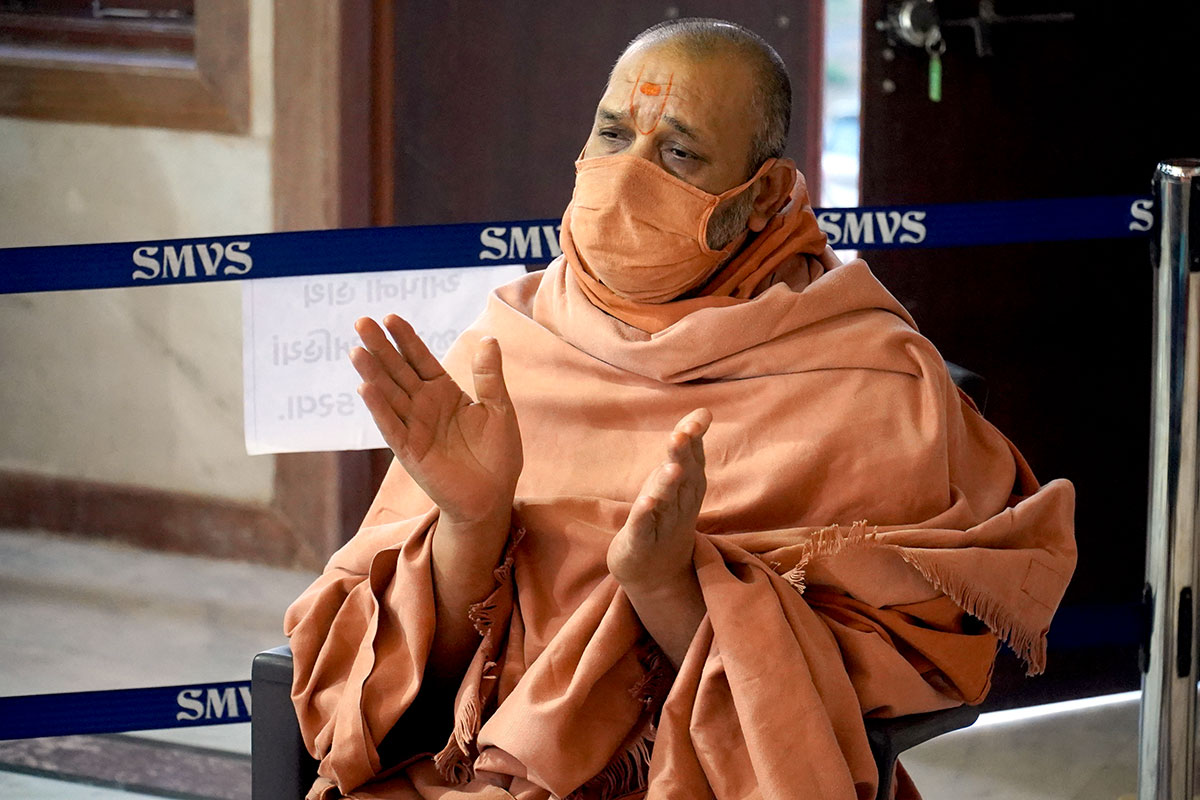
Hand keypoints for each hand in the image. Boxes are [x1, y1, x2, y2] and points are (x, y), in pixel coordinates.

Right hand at [350, 315, 522, 528]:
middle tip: (361, 322)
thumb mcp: (499, 409)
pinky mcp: (410, 451)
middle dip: (380, 347)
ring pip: (389, 394)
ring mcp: (414, 427)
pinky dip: (379, 408)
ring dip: (372, 373)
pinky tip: (365, 388)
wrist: (493, 496)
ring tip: (356, 350)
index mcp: (444, 392)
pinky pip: (391, 426)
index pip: (420, 359)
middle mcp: (424, 406)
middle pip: (398, 371)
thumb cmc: (497, 454)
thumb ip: (489, 376)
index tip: (390, 317)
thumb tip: (488, 338)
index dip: (406, 339)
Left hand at [607, 408, 711, 593]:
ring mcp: (662, 525)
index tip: (700, 418)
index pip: (695, 459)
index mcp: (689, 488)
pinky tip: (647, 501)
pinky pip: (643, 527)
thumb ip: (690, 445)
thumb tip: (704, 411)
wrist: (656, 573)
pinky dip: (645, 514)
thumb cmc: (666, 515)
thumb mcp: (678, 479)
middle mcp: (680, 505)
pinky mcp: (640, 542)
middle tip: (681, 435)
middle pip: (683, 479)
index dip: (695, 439)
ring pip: (666, 502)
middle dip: (683, 456)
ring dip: (668, 485)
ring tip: (671, 467)